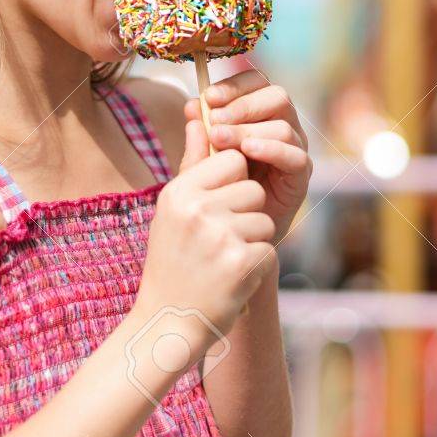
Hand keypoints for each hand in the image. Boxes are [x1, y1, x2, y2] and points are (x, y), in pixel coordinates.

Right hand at [133, 119, 276, 343]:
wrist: (168, 323)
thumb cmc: (172, 261)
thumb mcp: (173, 210)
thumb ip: (192, 162)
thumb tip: (200, 112)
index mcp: (179, 192)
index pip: (231, 160)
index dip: (232, 183)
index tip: (217, 207)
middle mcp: (197, 210)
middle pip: (252, 188)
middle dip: (245, 213)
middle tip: (218, 241)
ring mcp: (220, 236)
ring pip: (264, 219)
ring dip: (252, 241)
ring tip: (221, 261)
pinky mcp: (241, 263)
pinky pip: (268, 250)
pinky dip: (255, 267)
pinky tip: (230, 280)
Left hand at [184, 70, 312, 246]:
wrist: (233, 235)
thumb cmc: (217, 194)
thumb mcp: (200, 165)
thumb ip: (197, 138)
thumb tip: (191, 105)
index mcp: (258, 116)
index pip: (257, 84)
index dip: (235, 85)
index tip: (209, 97)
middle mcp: (281, 127)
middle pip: (277, 96)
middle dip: (243, 105)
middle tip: (215, 120)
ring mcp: (294, 150)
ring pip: (283, 125)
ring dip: (248, 129)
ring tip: (220, 140)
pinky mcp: (299, 176)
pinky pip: (295, 155)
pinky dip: (271, 149)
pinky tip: (247, 152)